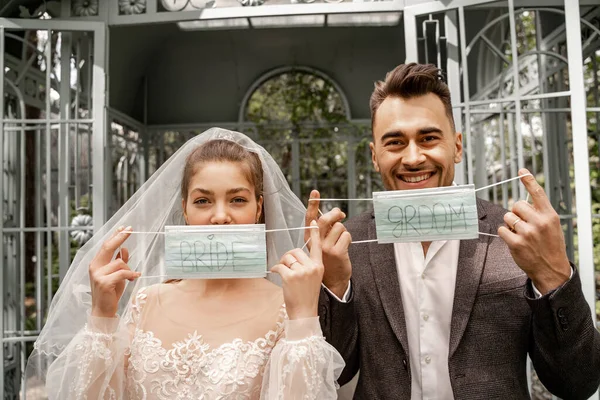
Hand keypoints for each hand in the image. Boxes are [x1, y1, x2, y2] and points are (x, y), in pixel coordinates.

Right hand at [89, 226, 140, 317]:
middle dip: (120, 237)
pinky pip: (122, 273)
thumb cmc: (110, 293)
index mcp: (96, 264)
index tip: (123, 227)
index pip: (106, 246)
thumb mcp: (117, 275)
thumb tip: (124, 249)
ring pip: (120, 262)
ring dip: (129, 269)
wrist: (103, 311)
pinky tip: (135, 277)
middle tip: (130, 229)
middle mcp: (94, 267)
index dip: (115, 236)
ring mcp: (98, 275)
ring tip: (132, 277)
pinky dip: (131, 274)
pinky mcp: (104, 282)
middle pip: (108, 247)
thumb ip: (119, 261)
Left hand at [271, 221, 323, 319]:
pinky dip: (276, 269)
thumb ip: (308, 266)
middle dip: (288, 258)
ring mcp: (301, 272)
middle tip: (286, 267)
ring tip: (284, 274)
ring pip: (287, 258)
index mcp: (318, 266)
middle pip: (296, 252)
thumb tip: (294, 256)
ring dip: (282, 264)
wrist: (304, 312)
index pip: (317, 247)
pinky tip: (277, 274)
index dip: (315, 234)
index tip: (313, 222)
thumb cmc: (307, 296)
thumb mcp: (313, 278)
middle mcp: (311, 267)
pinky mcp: (290, 276)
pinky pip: (279, 266)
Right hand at [304, 190, 351, 298]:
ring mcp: (326, 248)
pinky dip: (348, 238)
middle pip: (326, 219)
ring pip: (339, 227)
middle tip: (341, 214)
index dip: (313, 204)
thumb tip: (337, 213)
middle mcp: (315, 242)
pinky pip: (347, 235)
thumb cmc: (328, 258)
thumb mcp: (321, 243)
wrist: (332, 280)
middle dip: (336, 213)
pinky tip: (345, 247)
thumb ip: (326, 228)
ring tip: (341, 241)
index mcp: (310, 238)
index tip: (315, 192)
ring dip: (343, 231)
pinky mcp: (337, 252)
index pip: (310, 218)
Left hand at [498, 169, 570, 294]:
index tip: (521, 171)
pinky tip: (514, 240)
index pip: (538, 193)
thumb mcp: (552, 226)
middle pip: (516, 205)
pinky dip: (505, 234)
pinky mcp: (516, 243)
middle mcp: (539, 222)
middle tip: (523, 224)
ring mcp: (527, 233)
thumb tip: (521, 203)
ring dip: (510, 224)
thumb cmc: (550, 246)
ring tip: (520, 234)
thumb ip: (539, 213)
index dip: (528, 181)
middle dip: (516, 213)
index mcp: (549, 216)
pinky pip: (501, 230)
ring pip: (507, 217)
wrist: (551, 269)